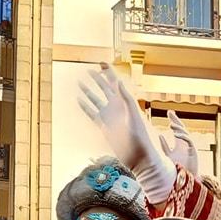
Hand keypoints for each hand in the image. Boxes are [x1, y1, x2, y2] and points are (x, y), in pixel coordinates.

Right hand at [76, 63, 174, 203]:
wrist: (139, 157)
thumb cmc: (141, 138)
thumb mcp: (134, 116)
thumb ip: (126, 98)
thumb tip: (117, 81)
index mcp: (125, 101)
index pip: (115, 82)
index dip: (108, 71)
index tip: (101, 62)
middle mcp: (117, 107)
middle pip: (105, 88)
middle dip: (97, 78)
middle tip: (89, 69)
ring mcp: (110, 116)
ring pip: (96, 99)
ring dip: (88, 91)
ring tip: (80, 82)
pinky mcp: (104, 126)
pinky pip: (92, 113)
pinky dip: (85, 106)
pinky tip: (78, 100)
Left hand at [158, 110, 198, 175]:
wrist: (184, 180)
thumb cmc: (176, 169)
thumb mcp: (167, 155)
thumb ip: (164, 146)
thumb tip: (159, 135)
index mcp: (179, 144)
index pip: (177, 130)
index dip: (174, 121)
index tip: (169, 114)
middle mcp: (185, 144)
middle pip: (182, 129)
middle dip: (176, 120)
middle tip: (170, 112)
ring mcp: (190, 147)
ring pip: (185, 133)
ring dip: (178, 128)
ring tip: (170, 124)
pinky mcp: (193, 151)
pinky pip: (188, 140)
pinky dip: (182, 136)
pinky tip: (175, 134)